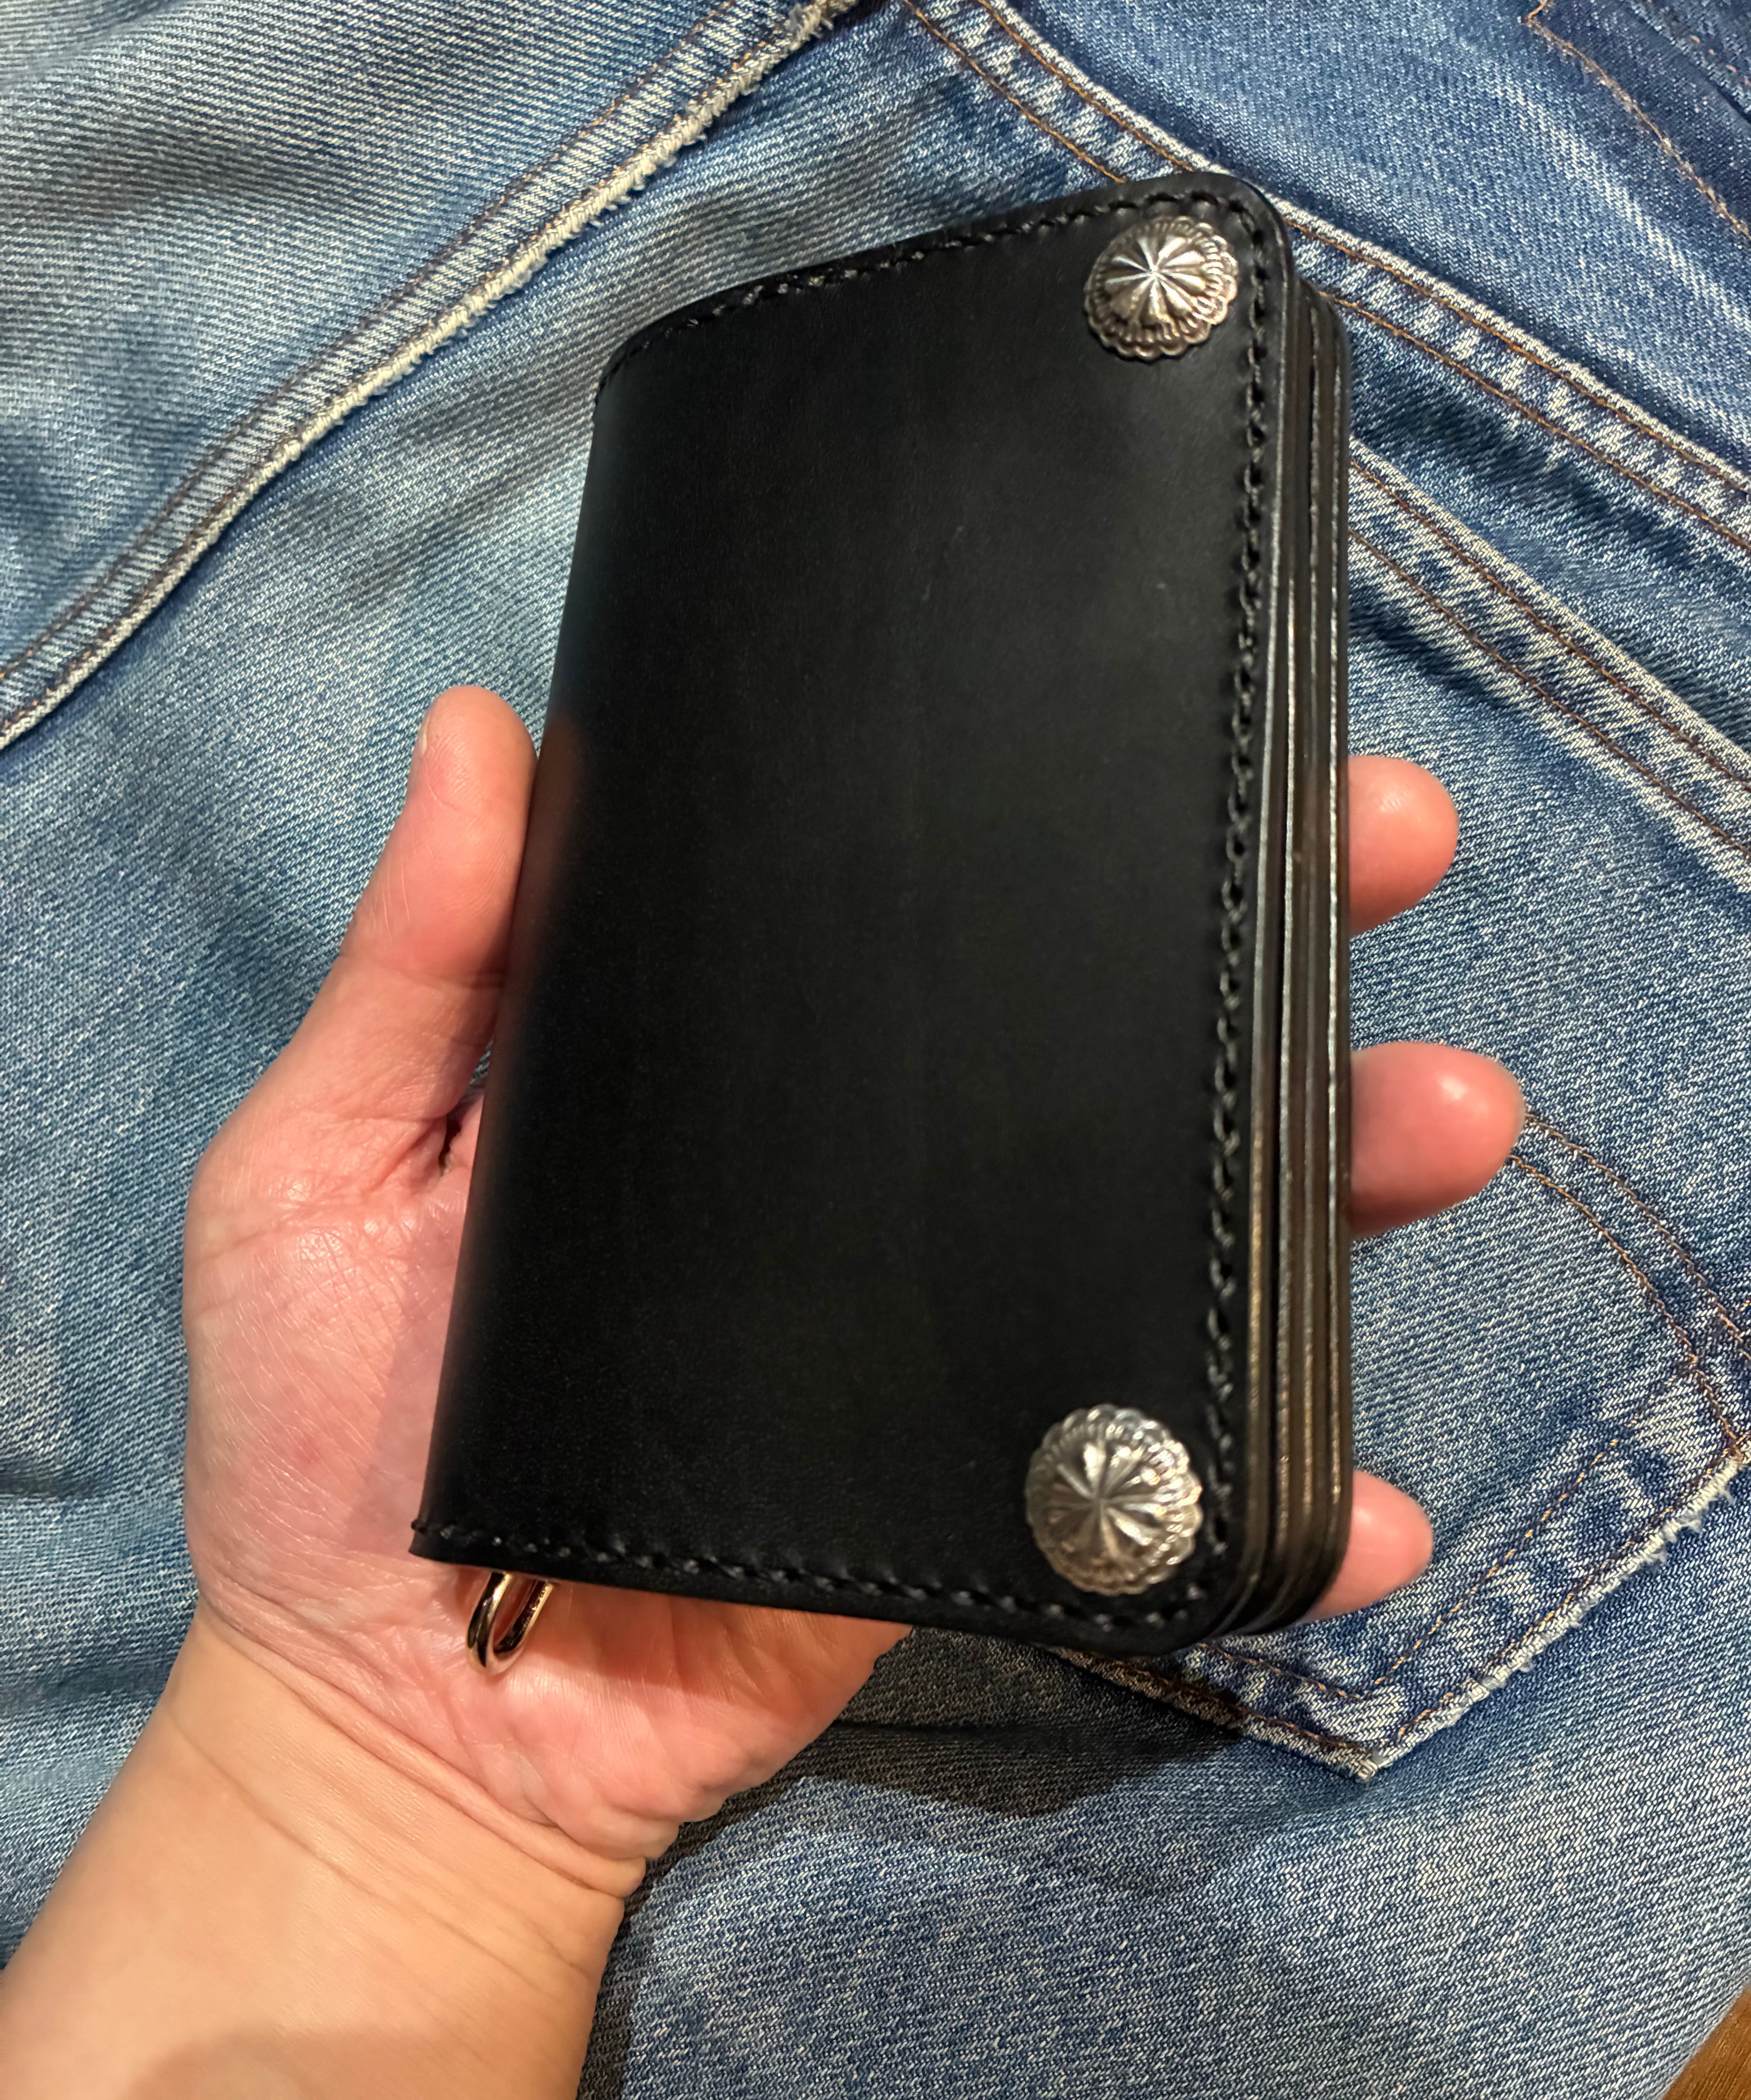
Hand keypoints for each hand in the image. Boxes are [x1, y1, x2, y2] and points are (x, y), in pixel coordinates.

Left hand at [180, 689, 1520, 1864]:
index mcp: (740, 1064)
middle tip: (1383, 839)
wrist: (400, 1726)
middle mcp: (868, 1178)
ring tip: (1440, 1109)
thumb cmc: (325, 1424)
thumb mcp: (322, 1159)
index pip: (921, 901)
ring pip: (1171, 1226)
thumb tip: (478, 725)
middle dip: (1261, 933)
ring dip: (1327, 1169)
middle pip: (1097, 1036)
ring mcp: (941, 1335)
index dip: (1044, 799)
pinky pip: (1156, 1485)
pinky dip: (1279, 1496)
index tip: (1166, 700)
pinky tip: (1370, 1494)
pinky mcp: (977, 1500)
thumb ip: (416, 964)